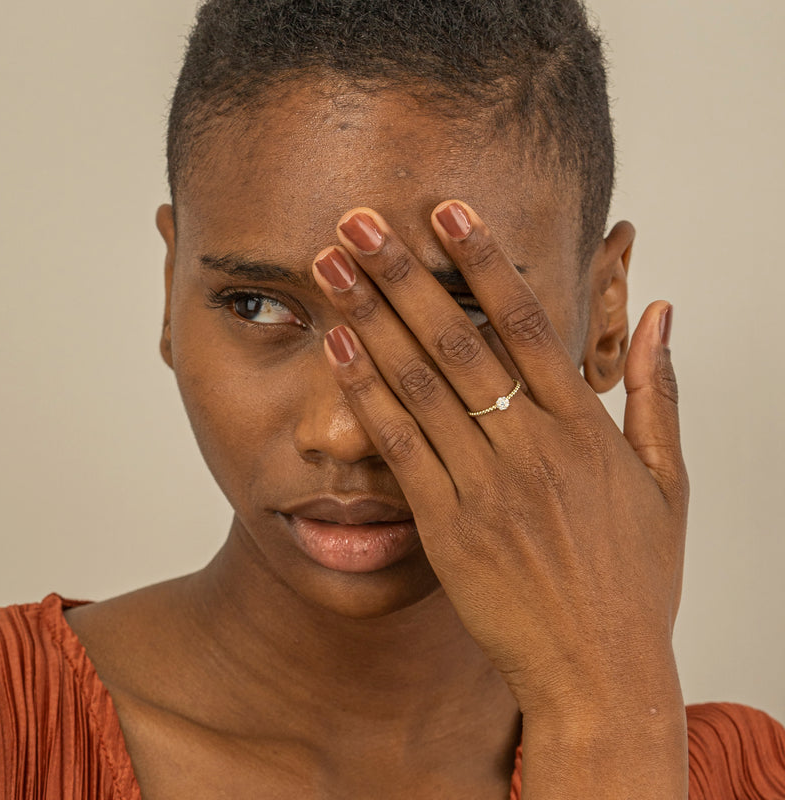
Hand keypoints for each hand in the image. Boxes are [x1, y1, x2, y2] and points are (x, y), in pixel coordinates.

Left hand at [312, 201, 687, 793]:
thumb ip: (658, 393)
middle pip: (457, 340)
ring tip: (330, 265)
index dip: (484, 260)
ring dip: (369, 318)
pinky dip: (365, 395)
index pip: (527, 323)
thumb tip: (664, 314)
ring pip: (418, 385)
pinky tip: (336, 349)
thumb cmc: (634, 578)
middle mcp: (531, 448)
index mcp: (584, 429)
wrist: (598, 671)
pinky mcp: (446, 526)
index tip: (447, 210)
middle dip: (403, 272)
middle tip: (358, 218)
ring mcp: (484, 487)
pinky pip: (399, 449)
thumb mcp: (666, 483)